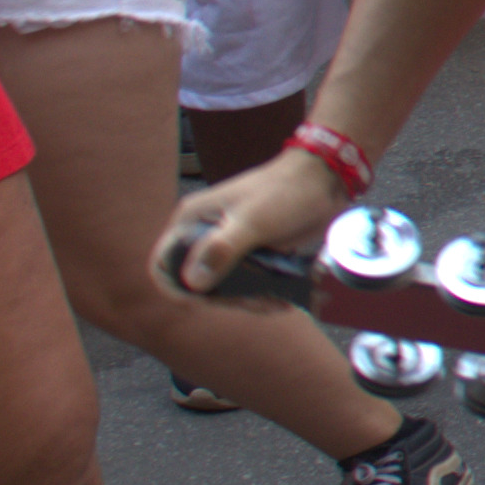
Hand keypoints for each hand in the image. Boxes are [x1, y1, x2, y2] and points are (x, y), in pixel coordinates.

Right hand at [160, 145, 349, 301]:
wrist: (322, 182)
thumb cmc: (283, 192)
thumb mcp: (253, 220)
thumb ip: (221, 249)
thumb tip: (192, 282)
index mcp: (192, 221)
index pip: (163, 264)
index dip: (175, 288)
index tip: (202, 301)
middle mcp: (205, 238)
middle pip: (197, 286)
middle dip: (225, 300)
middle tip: (257, 300)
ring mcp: (229, 250)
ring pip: (225, 292)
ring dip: (249, 302)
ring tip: (278, 300)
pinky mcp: (252, 258)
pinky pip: (248, 288)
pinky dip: (264, 297)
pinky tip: (285, 298)